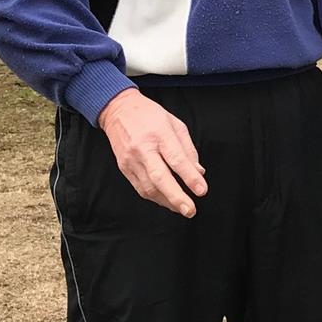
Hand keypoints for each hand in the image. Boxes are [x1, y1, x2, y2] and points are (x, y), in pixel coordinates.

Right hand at [98, 88, 206, 216]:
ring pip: (148, 188)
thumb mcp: (175, 124)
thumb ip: (188, 150)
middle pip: (160, 178)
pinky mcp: (124, 168)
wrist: (119, 111)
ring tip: (182, 208)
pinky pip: (140, 188)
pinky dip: (155, 197)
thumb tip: (198, 172)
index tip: (201, 190)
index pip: (176, 159)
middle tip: (190, 210)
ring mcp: (131, 160)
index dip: (190, 177)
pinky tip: (166, 200)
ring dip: (167, 201)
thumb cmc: (150, 116)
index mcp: (159, 134)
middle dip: (176, 197)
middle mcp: (143, 149)